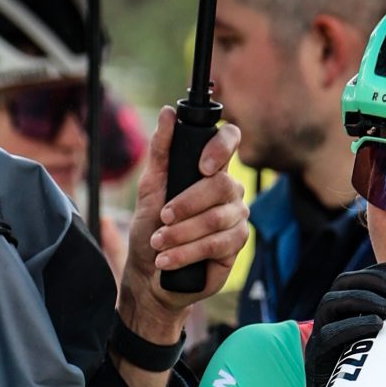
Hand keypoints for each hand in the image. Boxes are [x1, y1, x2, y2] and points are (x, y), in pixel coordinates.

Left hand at [118, 107, 247, 328]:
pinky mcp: (235, 246)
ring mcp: (236, 218)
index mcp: (211, 169)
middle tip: (162, 217)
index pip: (231, 140)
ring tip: (159, 243)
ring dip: (182, 233)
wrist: (150, 273)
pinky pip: (218, 244)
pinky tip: (168, 260)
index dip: (221, 147)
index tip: (201, 165)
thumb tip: (167, 113)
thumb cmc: (151, 228)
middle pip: (222, 185)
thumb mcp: (149, 187)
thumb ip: (160, 151)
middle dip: (187, 204)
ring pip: (218, 218)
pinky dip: (188, 252)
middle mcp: (229, 191)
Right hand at [288, 262, 385, 386]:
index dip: (384, 269)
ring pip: (334, 302)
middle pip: (347, 283)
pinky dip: (352, 326)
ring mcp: (320, 337)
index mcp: (347, 314)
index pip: (361, 278)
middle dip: (376, 280)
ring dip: (364, 298)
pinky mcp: (316, 358)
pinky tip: (375, 326)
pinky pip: (329, 334)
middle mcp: (330, 321)